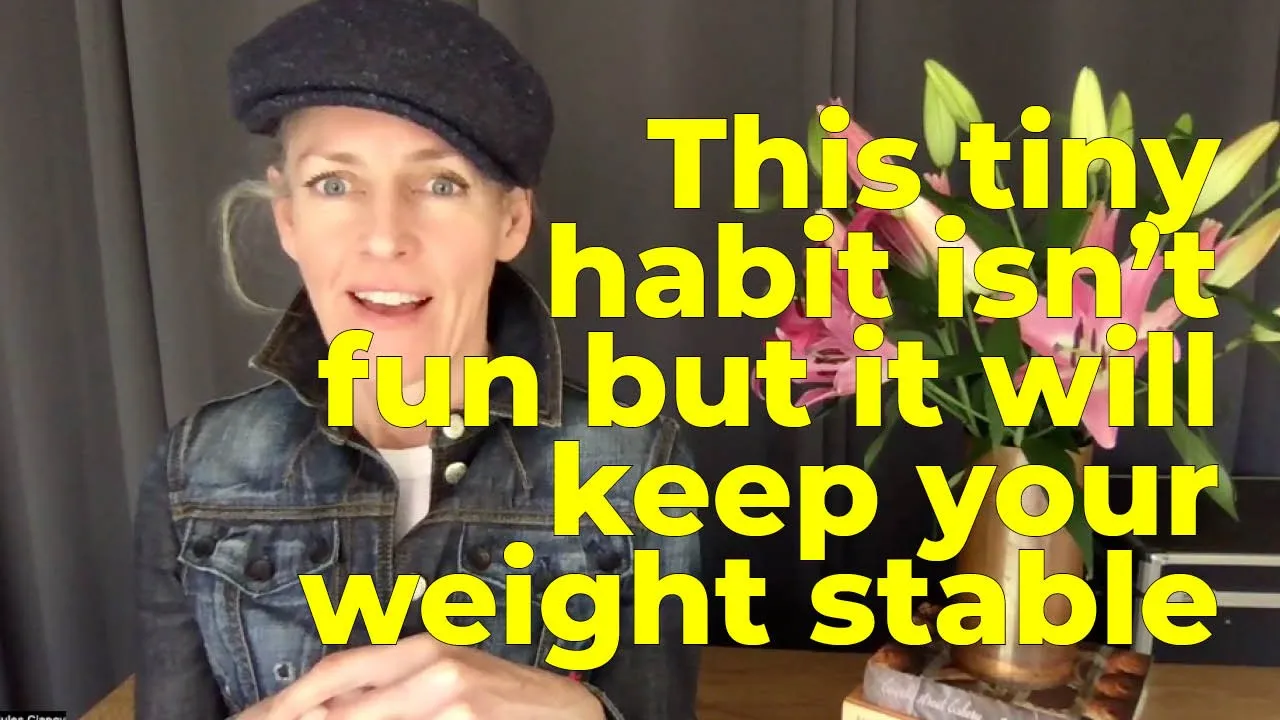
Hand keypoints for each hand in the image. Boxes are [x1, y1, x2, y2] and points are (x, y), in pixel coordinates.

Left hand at [260, 634, 605, 719]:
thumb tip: (329, 706)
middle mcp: (434, 667)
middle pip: (343, 703)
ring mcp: (451, 699)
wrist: (570, 713)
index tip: (259, 718)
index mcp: (425, 647)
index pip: (340, 668)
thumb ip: (396, 687)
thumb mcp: (450, 676)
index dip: (292, 698)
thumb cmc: (508, 699)